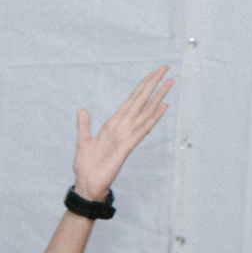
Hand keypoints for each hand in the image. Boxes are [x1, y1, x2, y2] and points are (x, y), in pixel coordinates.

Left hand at [72, 65, 171, 201]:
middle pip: (141, 101)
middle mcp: (123, 127)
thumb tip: (82, 109)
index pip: (131, 100)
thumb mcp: (82, 141)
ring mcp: (127, 135)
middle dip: (152, 84)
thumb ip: (84, 125)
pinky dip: (153, 117)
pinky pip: (142, 129)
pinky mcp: (127, 146)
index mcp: (113, 123)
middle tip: (165, 68)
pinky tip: (164, 106)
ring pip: (146, 111)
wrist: (87, 184)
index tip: (152, 73)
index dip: (141, 86)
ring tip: (169, 82)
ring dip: (157, 96)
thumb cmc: (87, 166)